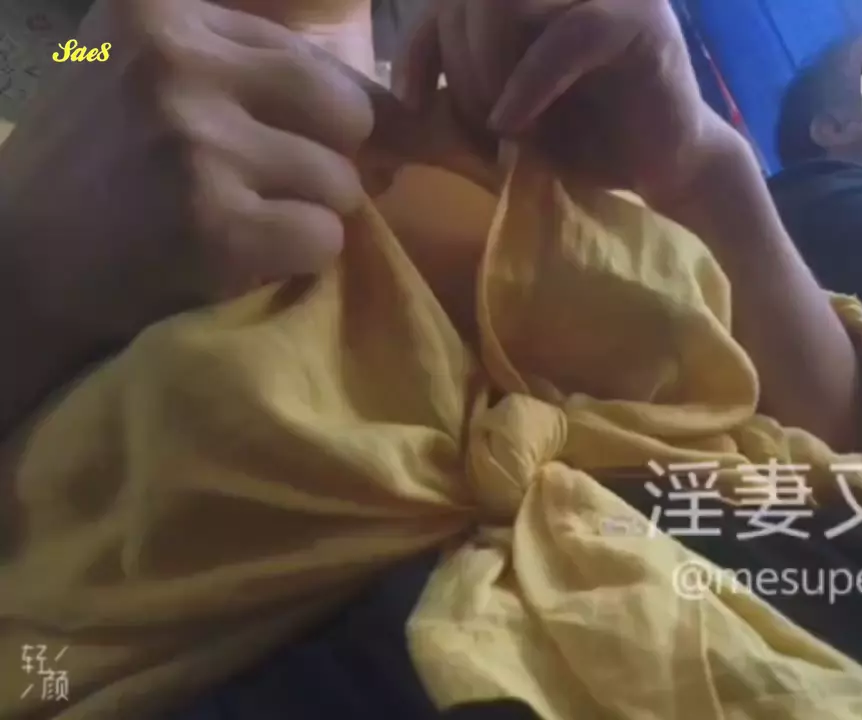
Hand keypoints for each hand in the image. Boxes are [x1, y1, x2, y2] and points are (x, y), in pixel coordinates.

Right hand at [0, 0, 402, 350]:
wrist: (19, 265)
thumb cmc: (102, 166)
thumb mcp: (152, 74)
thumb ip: (253, 66)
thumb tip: (403, 109)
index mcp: (158, 10)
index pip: (310, 58)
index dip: (313, 117)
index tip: (273, 147)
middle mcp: (174, 64)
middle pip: (346, 110)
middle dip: (330, 158)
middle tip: (275, 189)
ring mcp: (195, 145)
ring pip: (342, 181)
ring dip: (310, 215)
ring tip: (244, 222)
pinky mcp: (212, 226)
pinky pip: (324, 238)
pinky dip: (301, 260)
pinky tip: (242, 257)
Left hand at [395, 0, 741, 203]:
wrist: (665, 172)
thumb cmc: (586, 140)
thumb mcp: (505, 104)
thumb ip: (466, 74)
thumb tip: (400, 84)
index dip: (422, 44)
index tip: (412, 100)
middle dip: (461, 67)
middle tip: (482, 127)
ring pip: (505, 2)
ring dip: (488, 72)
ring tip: (504, 128)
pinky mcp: (639, 19)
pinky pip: (565, 37)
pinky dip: (528, 85)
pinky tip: (515, 125)